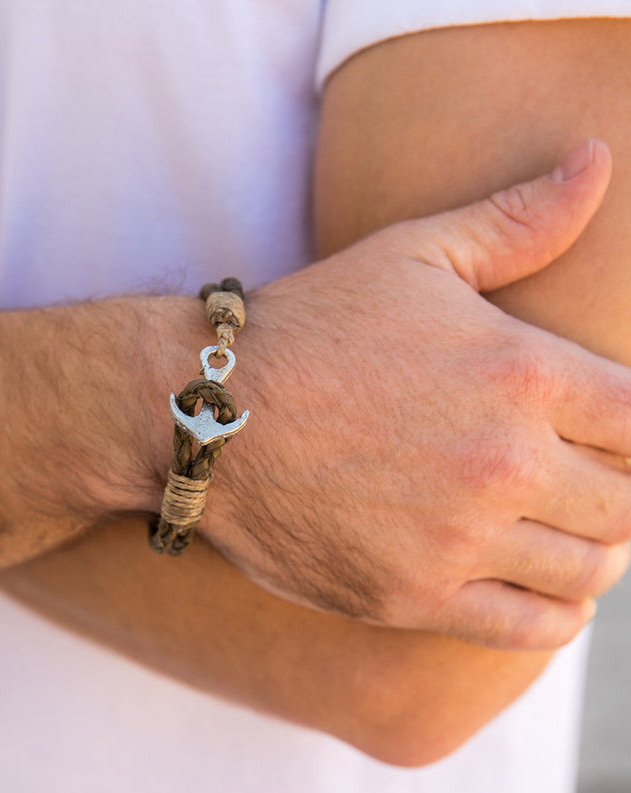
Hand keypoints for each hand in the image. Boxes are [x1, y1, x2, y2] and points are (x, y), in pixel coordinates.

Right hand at [202, 139, 630, 648]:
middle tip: (590, 480)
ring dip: (596, 550)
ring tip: (570, 530)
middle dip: (621, 489)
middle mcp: (502, 462)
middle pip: (630, 502)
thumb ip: (517, 219)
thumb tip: (596, 160)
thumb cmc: (309, 329)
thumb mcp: (411, 255)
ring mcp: (456, 539)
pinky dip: (557, 613)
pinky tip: (546, 588)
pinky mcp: (412, 596)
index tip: (613, 431)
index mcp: (519, 374)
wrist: (209, 414)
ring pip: (589, 568)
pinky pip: (530, 626)